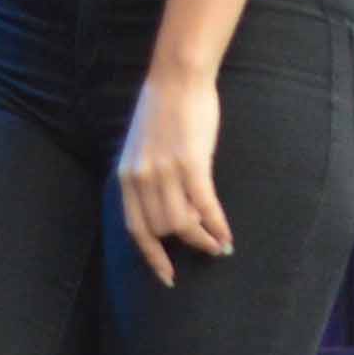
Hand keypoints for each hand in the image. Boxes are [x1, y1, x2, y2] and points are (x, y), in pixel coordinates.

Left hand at [117, 62, 233, 286]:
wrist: (177, 78)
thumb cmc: (163, 110)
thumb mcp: (141, 149)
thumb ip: (146, 178)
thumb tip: (164, 211)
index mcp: (126, 175)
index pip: (135, 229)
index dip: (151, 256)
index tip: (166, 276)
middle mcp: (141, 178)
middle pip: (162, 230)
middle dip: (186, 247)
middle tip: (208, 250)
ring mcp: (164, 172)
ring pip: (183, 224)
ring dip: (204, 240)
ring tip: (219, 245)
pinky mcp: (191, 164)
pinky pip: (204, 208)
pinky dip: (217, 227)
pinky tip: (227, 236)